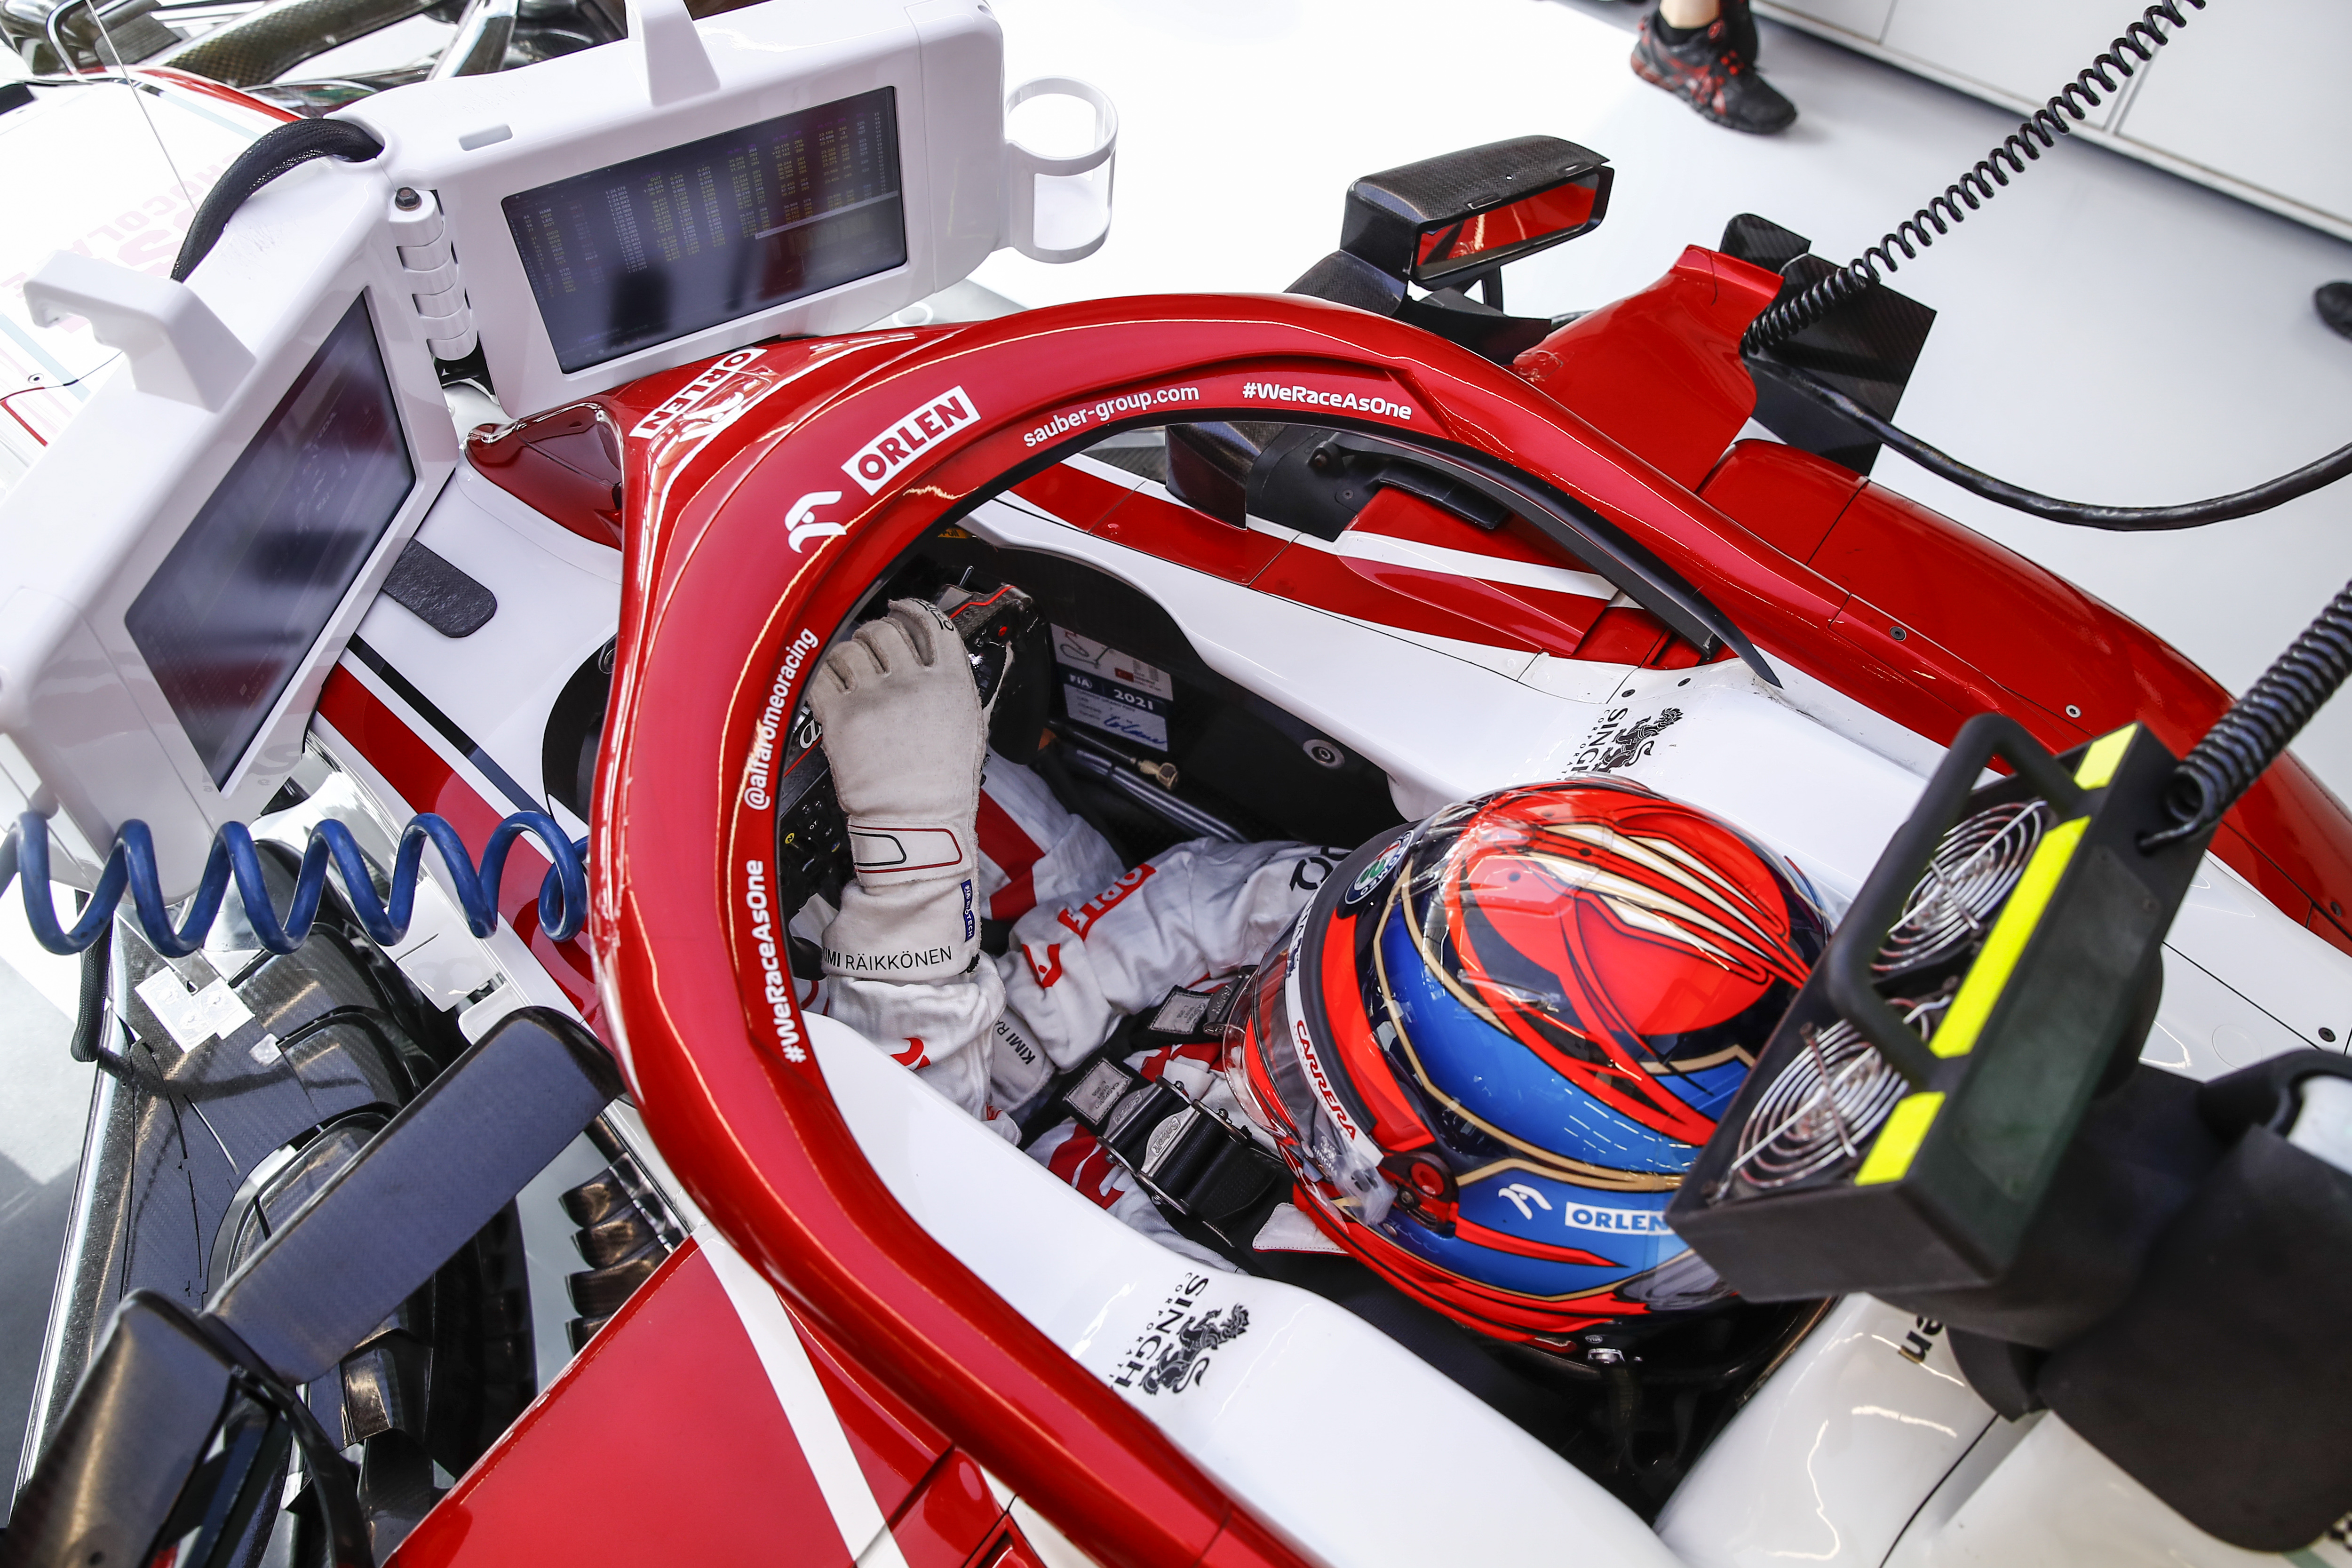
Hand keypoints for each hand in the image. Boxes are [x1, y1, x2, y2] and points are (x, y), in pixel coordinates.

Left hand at [808, 599, 986, 979]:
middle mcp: (913, 683)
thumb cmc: (942, 787)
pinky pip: (822, 677)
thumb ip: (953, 689)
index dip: (912, 609)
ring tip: (848, 673)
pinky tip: (829, 688)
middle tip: (869, 648)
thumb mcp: (969, 727)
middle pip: (886, 630)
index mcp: (951, 684)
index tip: (899, 608)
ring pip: (850, 648)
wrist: (915, 825)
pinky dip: (822, 678)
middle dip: (875, 634)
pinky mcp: (842, 717)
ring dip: (846, 655)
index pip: (933, 624)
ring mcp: (876, 698)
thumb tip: (938, 664)